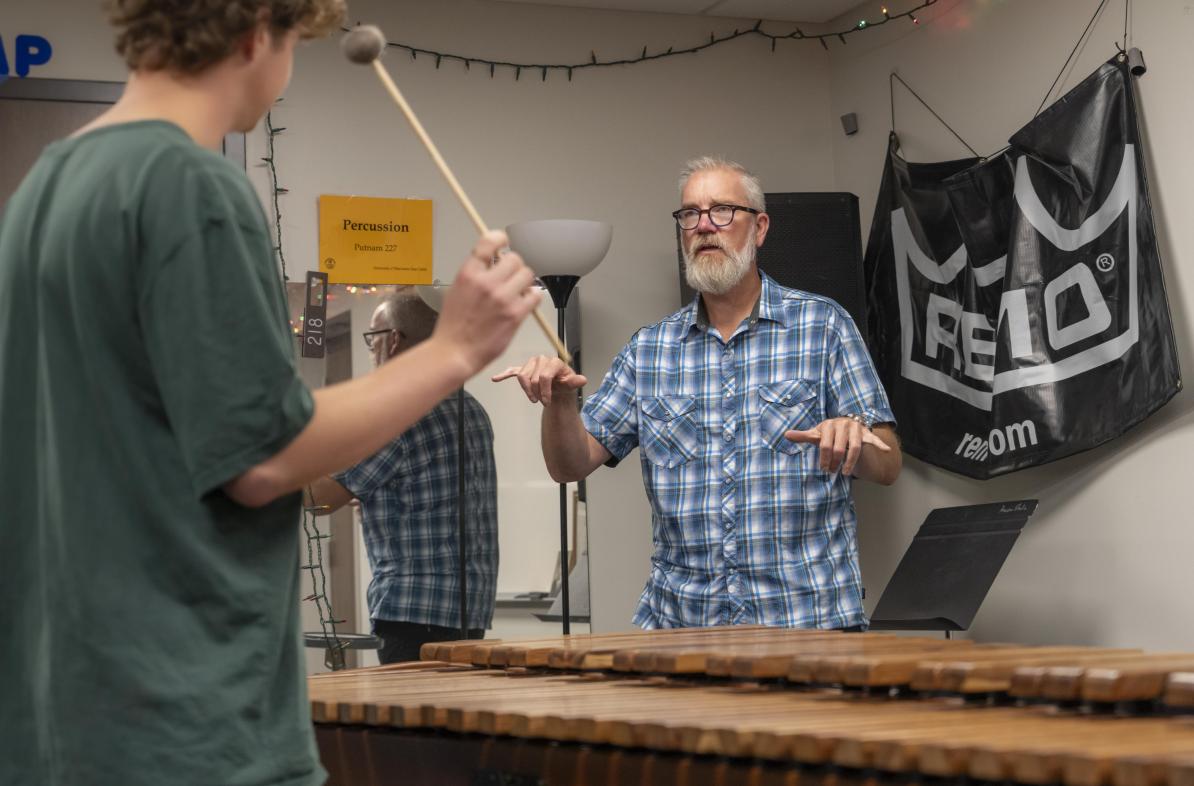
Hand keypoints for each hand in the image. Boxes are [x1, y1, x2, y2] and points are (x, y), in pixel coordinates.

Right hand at [432, 231, 540, 374]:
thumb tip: (492, 263)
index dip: (500, 238)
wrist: (454, 352)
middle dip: (514, 266)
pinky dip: (532, 297)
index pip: (489, 242)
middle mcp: (486, 282)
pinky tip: (524, 303)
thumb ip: (474, 275)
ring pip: (527, 274)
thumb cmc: (453, 326)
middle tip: (510, 277)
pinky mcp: (515, 314)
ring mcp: (503, 298)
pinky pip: (535, 295)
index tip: (504, 241)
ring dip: (524, 281)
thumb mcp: (456, 291)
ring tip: (516, 291)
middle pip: (514, 258)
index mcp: (468, 274)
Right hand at [491, 355, 587, 405]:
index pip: (544, 376)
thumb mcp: (572, 385)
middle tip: (543, 402)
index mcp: (554, 362)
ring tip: (534, 398)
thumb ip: (575, 382)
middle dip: (537, 393)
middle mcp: (542, 360)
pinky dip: (504, 374)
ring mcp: (531, 364)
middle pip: (532, 378)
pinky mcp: (524, 369)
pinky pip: (512, 370)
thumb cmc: (565, 384)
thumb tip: (583, 380)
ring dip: (527, 390)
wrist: (558, 386)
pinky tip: (496, 378)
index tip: (547, 402)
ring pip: (522, 377)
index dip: (545, 391)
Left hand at [785, 417, 890, 475]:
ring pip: (855, 448)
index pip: (825, 444)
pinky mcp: (867, 433)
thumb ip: (803, 436)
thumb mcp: (817, 434)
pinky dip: (880, 444)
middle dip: (835, 463)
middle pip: (839, 448)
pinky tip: (886, 450)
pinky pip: (874, 439)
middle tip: (831, 472)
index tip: (823, 469)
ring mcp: (856, 429)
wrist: (846, 426)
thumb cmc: (829, 433)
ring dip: (850, 463)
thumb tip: (786, 435)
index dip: (823, 459)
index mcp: (829, 424)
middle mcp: (843, 424)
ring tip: (845, 473)